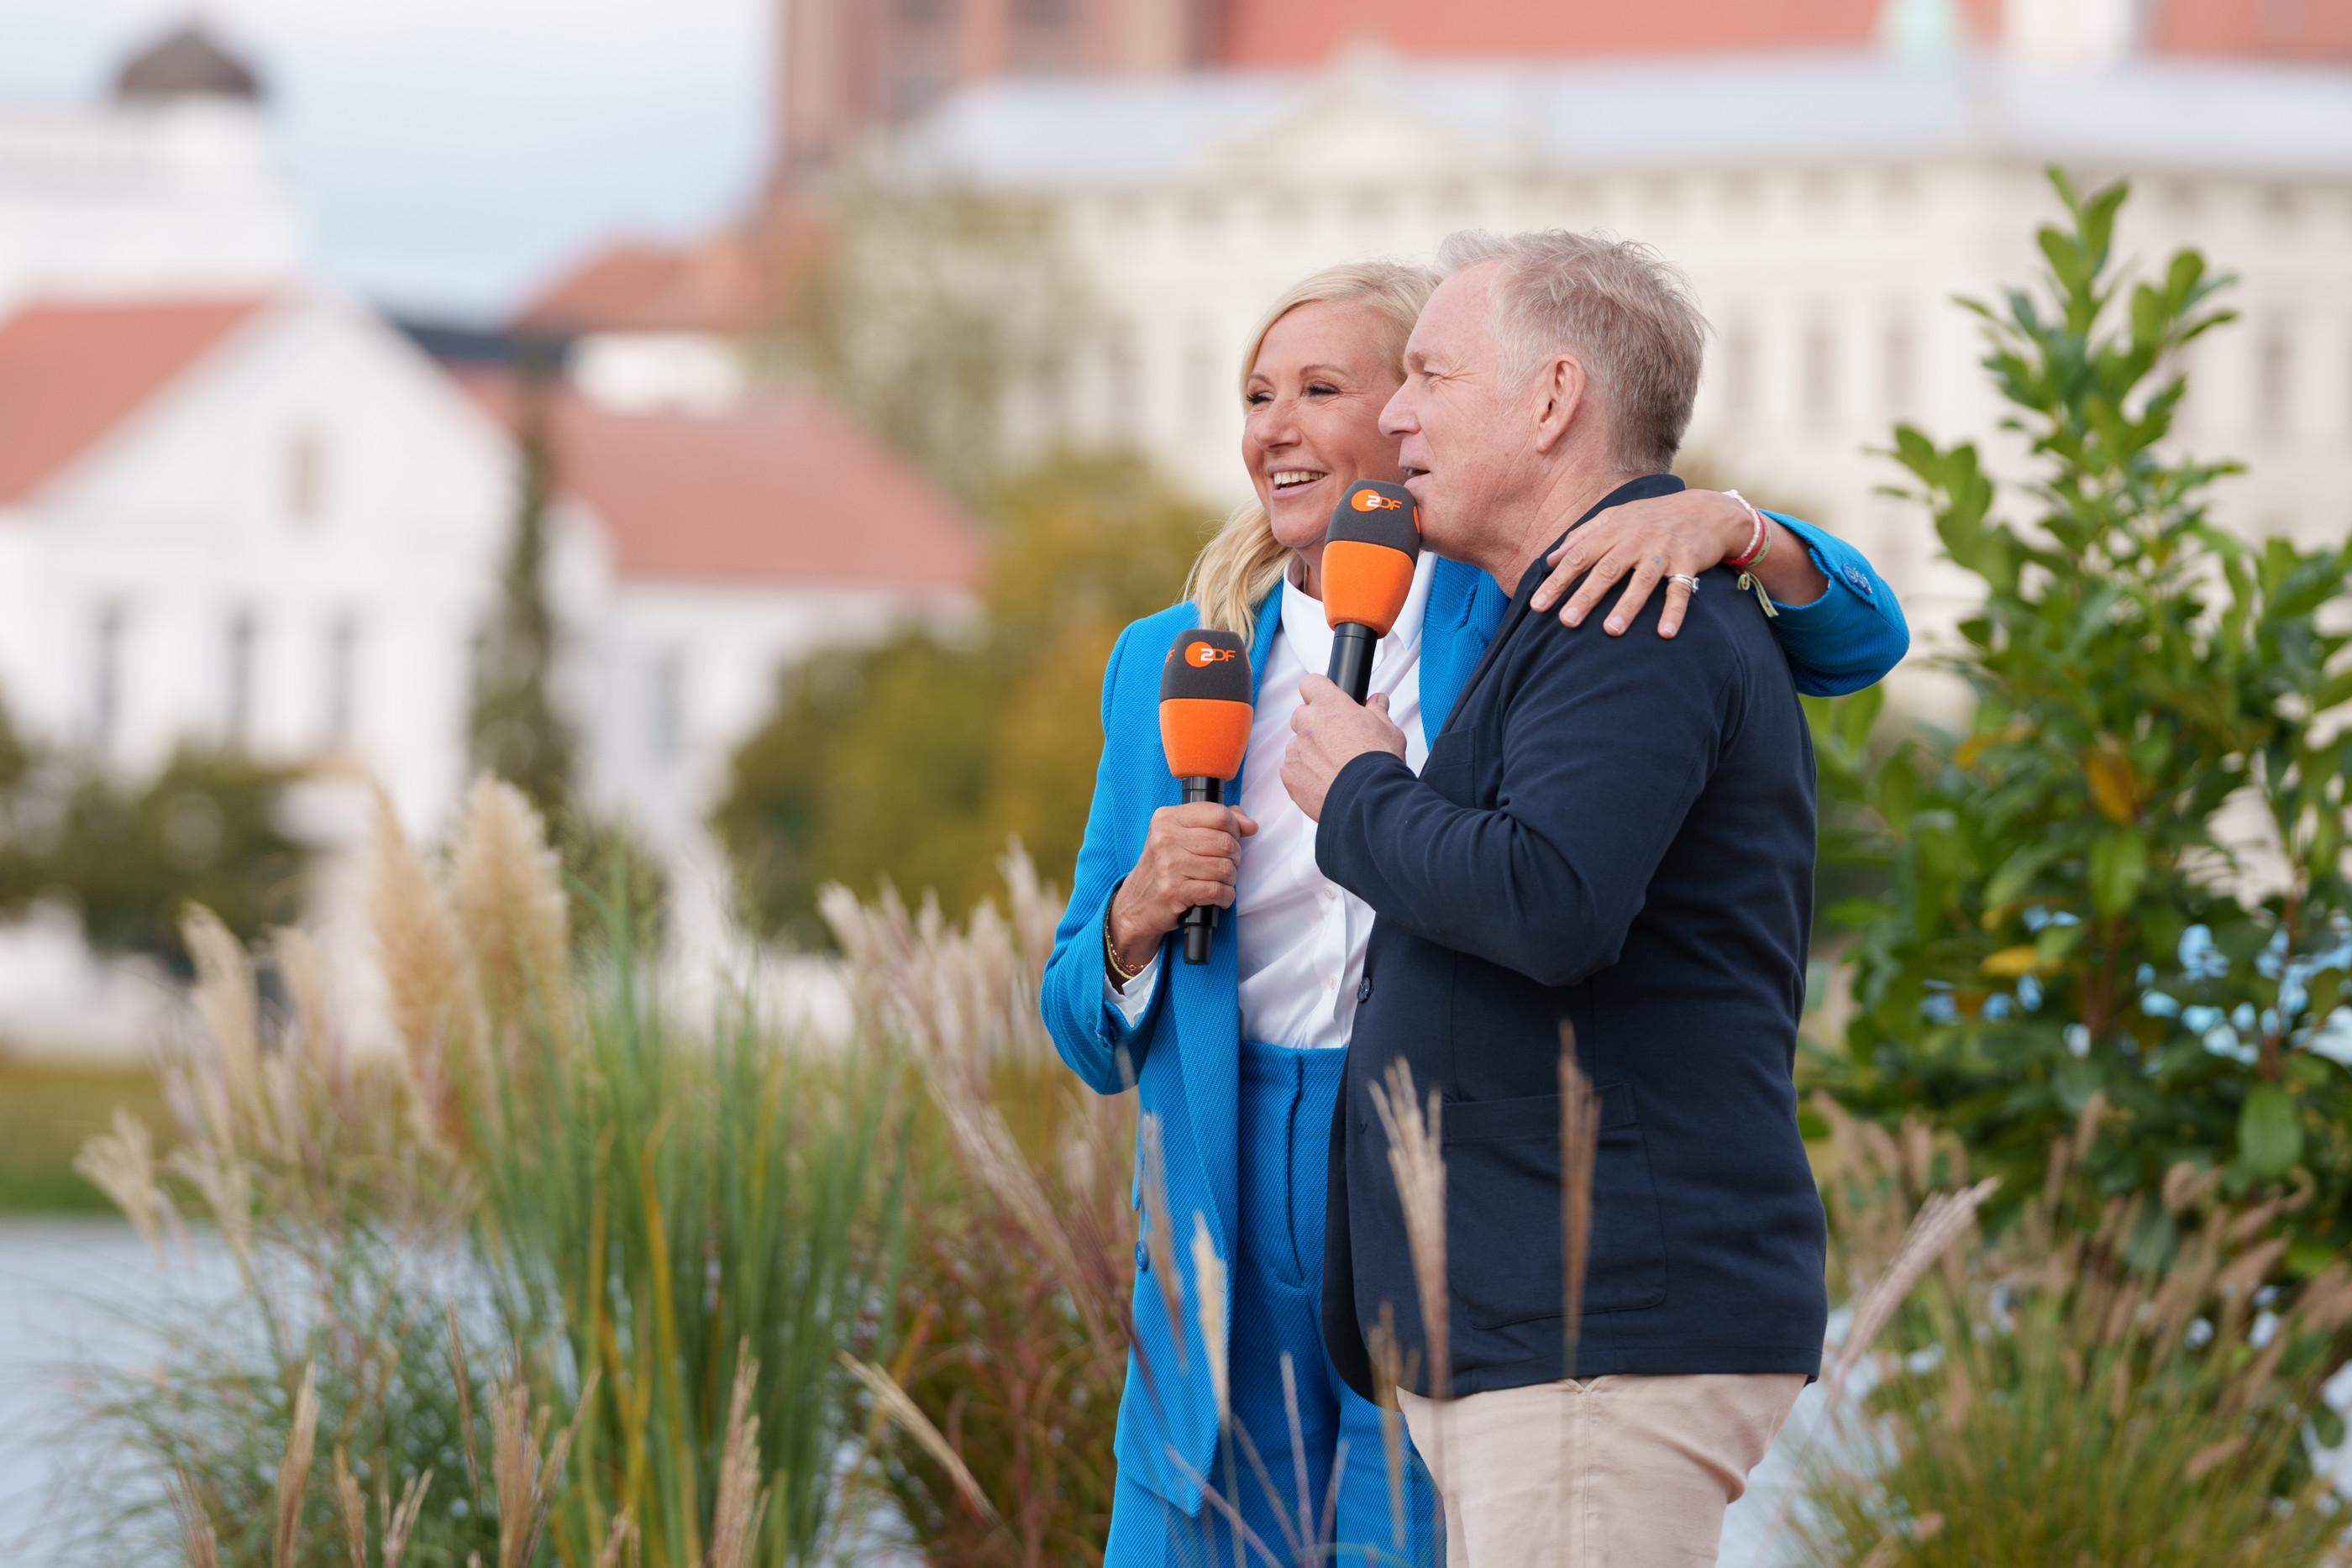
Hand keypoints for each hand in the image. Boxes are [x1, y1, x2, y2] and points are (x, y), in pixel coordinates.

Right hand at [1109, 803, 1258, 978]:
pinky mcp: (1173, 891)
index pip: (1219, 814)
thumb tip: (1250, 825)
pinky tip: (1216, 896)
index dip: (1234, 828)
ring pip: (1224, 868)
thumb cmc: (1166, 867)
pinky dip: (1225, 896)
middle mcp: (1165, 838)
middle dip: (1234, 857)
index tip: (1231, 839)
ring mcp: (1167, 865)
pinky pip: (1218, 891)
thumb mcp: (1183, 835)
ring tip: (1217, 881)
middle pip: (1225, 842)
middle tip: (1224, 865)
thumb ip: (1218, 821)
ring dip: (1229, 879)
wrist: (1137, 904)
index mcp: (1167, 818)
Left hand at [1282, 679, 1406, 821]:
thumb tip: (1377, 702)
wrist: (1367, 798)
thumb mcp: (1388, 730)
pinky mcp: (1289, 773)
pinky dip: (1303, 773)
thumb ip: (1377, 712)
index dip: (1319, 691)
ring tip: (1332, 765)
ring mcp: (1296, 749)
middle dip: (1315, 724)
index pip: (1311, 683)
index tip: (1325, 699)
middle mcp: (1309, 724)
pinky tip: (1323, 780)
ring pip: (1297, 743)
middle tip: (1335, 739)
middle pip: (1302, 715)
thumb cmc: (1377, 765)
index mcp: (1331, 706)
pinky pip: (1292, 767)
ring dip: (1309, 750)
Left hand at [1528, 489, 1818, 637]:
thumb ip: (1582, 536)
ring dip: (1626, 606)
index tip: (1537, 605)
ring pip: (1641, 580)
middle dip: (1585, 596)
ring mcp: (1663, 550)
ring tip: (1610, 631)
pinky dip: (1674, 611)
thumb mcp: (1616, 517)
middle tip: (1566, 622)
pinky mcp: (1689, 561)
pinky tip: (1665, 633)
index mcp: (1614, 529)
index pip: (1579, 556)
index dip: (1558, 581)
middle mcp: (1636, 539)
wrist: (1707, 510)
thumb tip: (1549, 559)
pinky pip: (1681, 589)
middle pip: (1606, 570)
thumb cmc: (1653, 517)